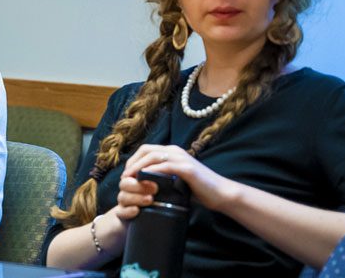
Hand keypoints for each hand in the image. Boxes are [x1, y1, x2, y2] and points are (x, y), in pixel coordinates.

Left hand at [120, 144, 241, 210]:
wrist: (220, 194)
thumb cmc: (199, 190)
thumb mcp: (177, 179)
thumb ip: (164, 176)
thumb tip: (146, 182)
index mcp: (173, 152)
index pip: (146, 150)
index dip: (133, 160)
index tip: (126, 174)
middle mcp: (175, 151)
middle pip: (145, 150)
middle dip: (132, 163)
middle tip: (124, 177)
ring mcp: (181, 158)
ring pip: (152, 156)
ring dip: (137, 167)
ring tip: (130, 179)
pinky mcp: (186, 168)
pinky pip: (163, 166)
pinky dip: (151, 172)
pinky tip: (143, 180)